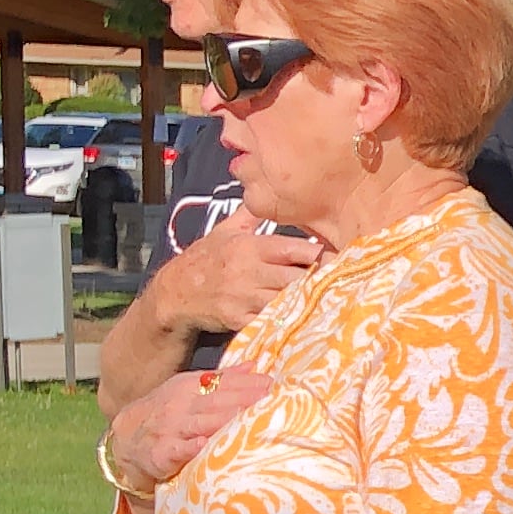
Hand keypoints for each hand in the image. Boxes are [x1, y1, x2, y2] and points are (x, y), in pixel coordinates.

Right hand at [104, 363, 274, 492]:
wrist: (126, 438)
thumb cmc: (169, 413)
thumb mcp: (190, 389)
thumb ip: (222, 379)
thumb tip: (254, 366)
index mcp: (190, 387)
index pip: (223, 383)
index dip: (248, 384)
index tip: (274, 384)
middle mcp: (181, 405)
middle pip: (217, 401)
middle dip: (244, 399)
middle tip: (271, 399)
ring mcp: (170, 429)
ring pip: (201, 423)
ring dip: (224, 420)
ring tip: (248, 417)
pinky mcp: (161, 453)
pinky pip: (178, 449)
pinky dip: (190, 447)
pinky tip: (204, 445)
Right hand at [151, 221, 325, 336]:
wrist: (174, 293)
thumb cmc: (206, 259)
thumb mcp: (225, 231)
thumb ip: (250, 214)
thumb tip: (266, 190)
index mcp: (249, 247)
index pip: (293, 249)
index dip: (317, 254)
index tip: (338, 256)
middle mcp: (247, 272)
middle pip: (296, 278)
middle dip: (318, 280)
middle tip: (337, 283)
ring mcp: (243, 298)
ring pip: (286, 301)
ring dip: (305, 302)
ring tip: (326, 301)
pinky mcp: (238, 320)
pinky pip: (269, 322)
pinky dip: (286, 321)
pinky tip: (301, 319)